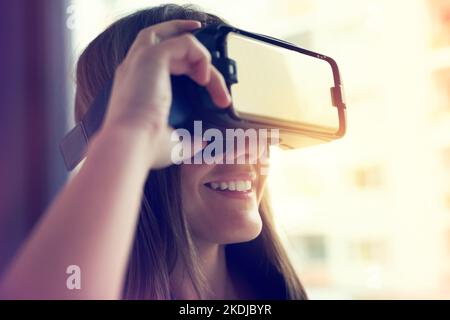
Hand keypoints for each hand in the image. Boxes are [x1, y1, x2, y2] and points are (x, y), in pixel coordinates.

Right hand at [100, 20, 230, 168]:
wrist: (129, 146)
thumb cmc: (144, 148)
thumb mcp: (172, 142)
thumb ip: (188, 138)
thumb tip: (205, 142)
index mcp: (134, 83)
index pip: (157, 57)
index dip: (182, 58)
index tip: (204, 77)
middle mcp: (134, 66)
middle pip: (164, 38)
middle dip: (187, 39)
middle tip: (207, 52)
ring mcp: (141, 58)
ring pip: (178, 40)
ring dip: (202, 57)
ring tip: (212, 82)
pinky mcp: (152, 57)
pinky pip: (186, 43)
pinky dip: (202, 58)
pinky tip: (205, 81)